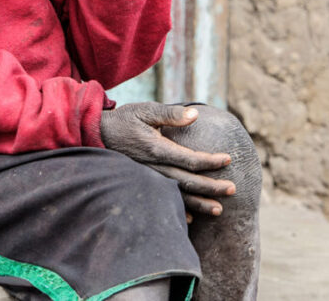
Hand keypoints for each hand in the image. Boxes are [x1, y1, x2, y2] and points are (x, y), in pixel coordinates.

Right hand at [100, 103, 235, 219]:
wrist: (96, 135)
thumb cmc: (124, 120)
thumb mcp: (146, 110)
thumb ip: (171, 113)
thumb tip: (195, 114)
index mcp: (157, 148)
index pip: (190, 159)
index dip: (210, 161)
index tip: (228, 160)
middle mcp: (154, 167)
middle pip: (188, 181)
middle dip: (212, 187)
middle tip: (233, 189)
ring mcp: (147, 177)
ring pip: (178, 195)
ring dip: (199, 203)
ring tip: (218, 210)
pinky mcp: (142, 183)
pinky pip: (162, 199)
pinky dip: (177, 209)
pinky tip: (190, 218)